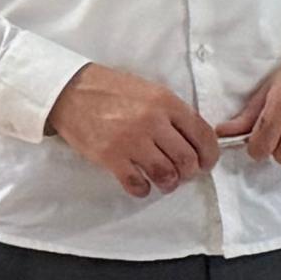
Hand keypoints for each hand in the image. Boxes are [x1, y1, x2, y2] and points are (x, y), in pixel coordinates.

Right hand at [50, 63, 221, 199]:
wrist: (71, 91)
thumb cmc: (112, 90)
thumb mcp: (149, 90)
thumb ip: (172, 112)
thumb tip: (194, 139)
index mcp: (166, 102)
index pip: (202, 134)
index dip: (210, 154)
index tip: (206, 163)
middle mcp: (152, 121)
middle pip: (187, 159)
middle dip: (190, 172)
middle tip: (184, 174)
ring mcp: (131, 140)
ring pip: (166, 174)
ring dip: (169, 183)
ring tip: (164, 181)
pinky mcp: (111, 157)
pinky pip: (137, 184)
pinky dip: (143, 189)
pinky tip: (141, 184)